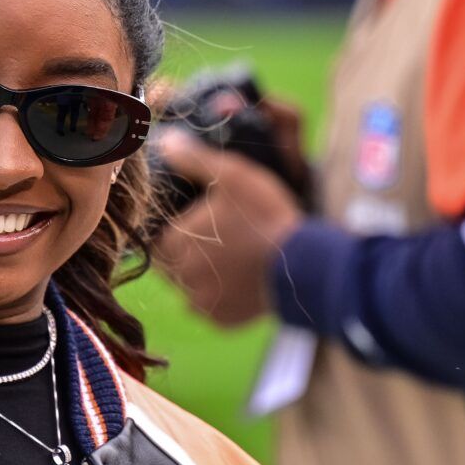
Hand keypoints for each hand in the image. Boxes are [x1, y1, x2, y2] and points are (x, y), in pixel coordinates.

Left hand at [149, 125, 305, 327]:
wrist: (303, 264)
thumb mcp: (232, 175)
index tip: (202, 222)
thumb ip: (194, 159)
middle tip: (222, 239)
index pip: (161, 238)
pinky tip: (244, 279)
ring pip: (193, 287)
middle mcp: (179, 279)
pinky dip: (225, 296)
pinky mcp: (222, 322)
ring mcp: (201, 305)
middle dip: (192, 252)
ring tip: (235, 259)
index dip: (180, 228)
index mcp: (173, 244)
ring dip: (207, 275)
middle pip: (175, 264)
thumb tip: (165, 142)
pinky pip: (214, 308)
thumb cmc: (264, 215)